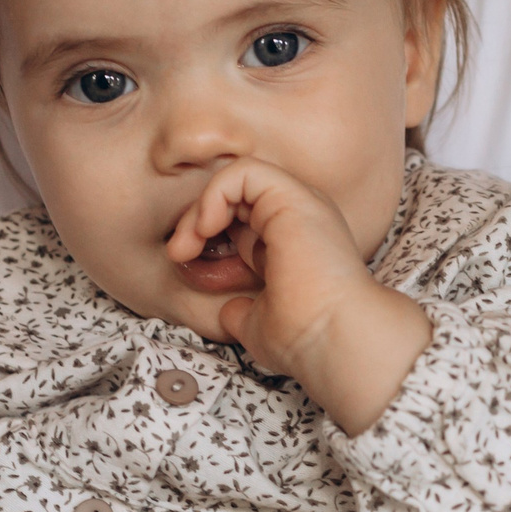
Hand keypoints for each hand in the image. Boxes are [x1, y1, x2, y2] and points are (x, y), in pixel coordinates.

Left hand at [165, 157, 430, 433]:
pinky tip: (207, 226)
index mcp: (294, 242)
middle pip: (235, 198)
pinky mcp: (293, 196)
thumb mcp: (258, 321)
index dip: (208, 238)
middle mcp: (300, 218)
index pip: (241, 222)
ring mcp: (299, 204)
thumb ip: (243, 308)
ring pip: (238, 179)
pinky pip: (244, 171)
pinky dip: (216, 192)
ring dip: (202, 206)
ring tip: (188, 242)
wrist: (332, 340)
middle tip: (179, 252)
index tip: (189, 269)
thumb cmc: (304, 338)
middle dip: (196, 219)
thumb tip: (230, 310)